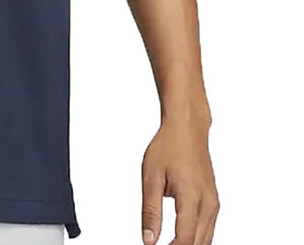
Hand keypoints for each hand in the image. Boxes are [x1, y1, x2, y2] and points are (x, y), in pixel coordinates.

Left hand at [141, 114, 218, 244]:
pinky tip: (181, 240)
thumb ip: (150, 211)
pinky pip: (208, 229)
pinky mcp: (213, 201)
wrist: (187, 128)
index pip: (184, 239)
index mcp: (192, 196)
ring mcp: (213, 203)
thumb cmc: (168, 146)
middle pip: (198, 244)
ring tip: (168, 244)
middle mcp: (208, 203)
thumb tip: (148, 239)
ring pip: (206, 239)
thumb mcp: (151, 177)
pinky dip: (196, 238)